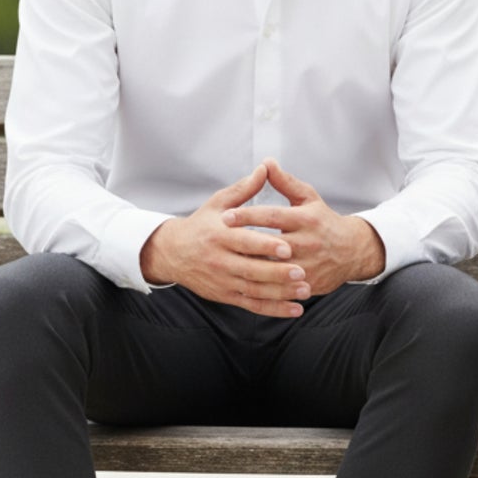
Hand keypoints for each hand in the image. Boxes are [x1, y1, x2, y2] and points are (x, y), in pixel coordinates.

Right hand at [140, 164, 311, 316]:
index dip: (265, 246)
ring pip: (254, 290)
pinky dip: (274, 309)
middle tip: (303, 271)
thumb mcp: (218, 204)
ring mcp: (223, 280)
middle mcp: (220, 260)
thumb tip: (265, 167)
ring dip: (281, 293)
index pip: (244, 242)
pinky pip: (252, 304)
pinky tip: (294, 310)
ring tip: (305, 291)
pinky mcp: (226, 295)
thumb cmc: (201, 225)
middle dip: (278, 272)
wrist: (171, 253)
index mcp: (219, 235)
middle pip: (252, 269)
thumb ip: (244, 189)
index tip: (287, 246)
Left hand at [223, 159, 384, 296]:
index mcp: (305, 219)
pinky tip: (244, 281)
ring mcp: (309, 265)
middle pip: (271, 244)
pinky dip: (263, 285)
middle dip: (245, 244)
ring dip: (251, 267)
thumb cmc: (324, 221)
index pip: (272, 216)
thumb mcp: (308, 198)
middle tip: (218, 242)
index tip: (225, 216)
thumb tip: (266, 163)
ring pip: (274, 268)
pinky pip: (282, 287)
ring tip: (227, 262)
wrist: (352, 251)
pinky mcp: (309, 284)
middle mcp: (308, 242)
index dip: (248, 216)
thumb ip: (285, 182)